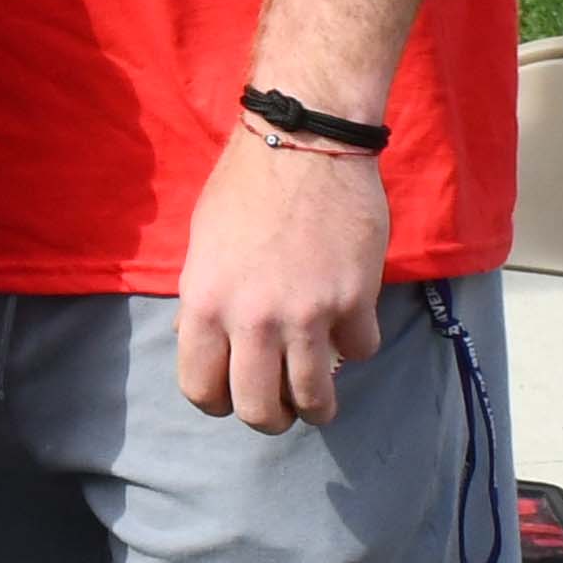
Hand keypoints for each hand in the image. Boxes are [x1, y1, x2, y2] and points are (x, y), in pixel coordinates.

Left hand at [174, 132, 390, 431]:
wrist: (304, 142)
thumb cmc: (244, 187)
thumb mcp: (202, 246)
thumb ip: (203, 300)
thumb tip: (203, 340)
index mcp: (205, 306)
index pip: (203, 391)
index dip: (218, 403)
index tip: (234, 398)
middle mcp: (254, 320)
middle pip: (260, 410)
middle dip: (272, 419)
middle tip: (282, 411)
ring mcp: (308, 315)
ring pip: (316, 398)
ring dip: (319, 406)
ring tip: (321, 401)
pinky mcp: (355, 300)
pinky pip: (360, 350)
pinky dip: (357, 345)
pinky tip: (350, 327)